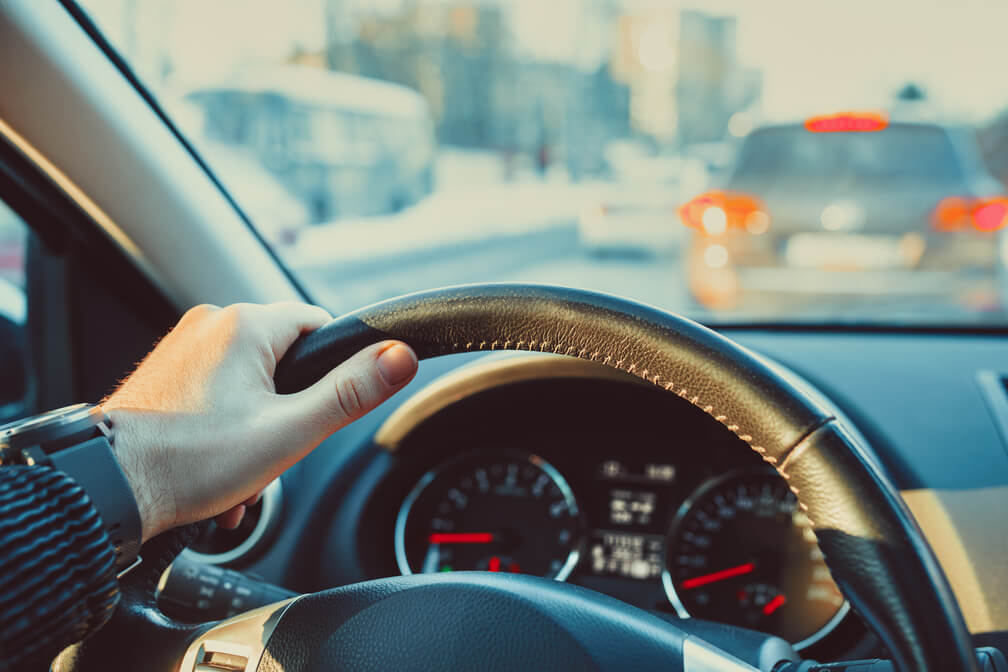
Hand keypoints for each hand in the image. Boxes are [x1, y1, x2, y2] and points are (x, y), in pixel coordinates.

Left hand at [102, 302, 417, 541]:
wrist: (106, 489)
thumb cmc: (189, 461)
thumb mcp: (289, 432)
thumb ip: (351, 392)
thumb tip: (400, 357)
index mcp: (245, 324)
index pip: (319, 326)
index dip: (332, 372)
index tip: (317, 411)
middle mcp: (211, 323)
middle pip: (285, 359)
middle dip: (289, 411)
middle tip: (272, 451)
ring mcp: (183, 347)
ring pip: (251, 382)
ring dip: (257, 427)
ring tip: (239, 472)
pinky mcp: (166, 373)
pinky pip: (217, 392)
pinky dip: (226, 429)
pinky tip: (217, 468)